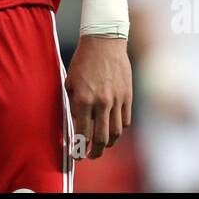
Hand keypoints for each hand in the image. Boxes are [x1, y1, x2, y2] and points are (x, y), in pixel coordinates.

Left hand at [65, 36, 132, 159]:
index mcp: (84, 99)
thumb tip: (76, 123)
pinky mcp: (128, 96)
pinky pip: (125, 120)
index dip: (79, 148)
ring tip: (102, 146)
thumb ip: (73, 104)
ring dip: (109, 144)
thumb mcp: (70, 82)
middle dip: (95, 153)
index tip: (76, 155)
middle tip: (90, 156)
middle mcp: (102, 103)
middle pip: (102, 139)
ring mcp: (117, 100)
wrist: (104, 42)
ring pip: (116, 133)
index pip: (82, 133)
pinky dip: (119, 129)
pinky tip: (112, 129)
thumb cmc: (83, 61)